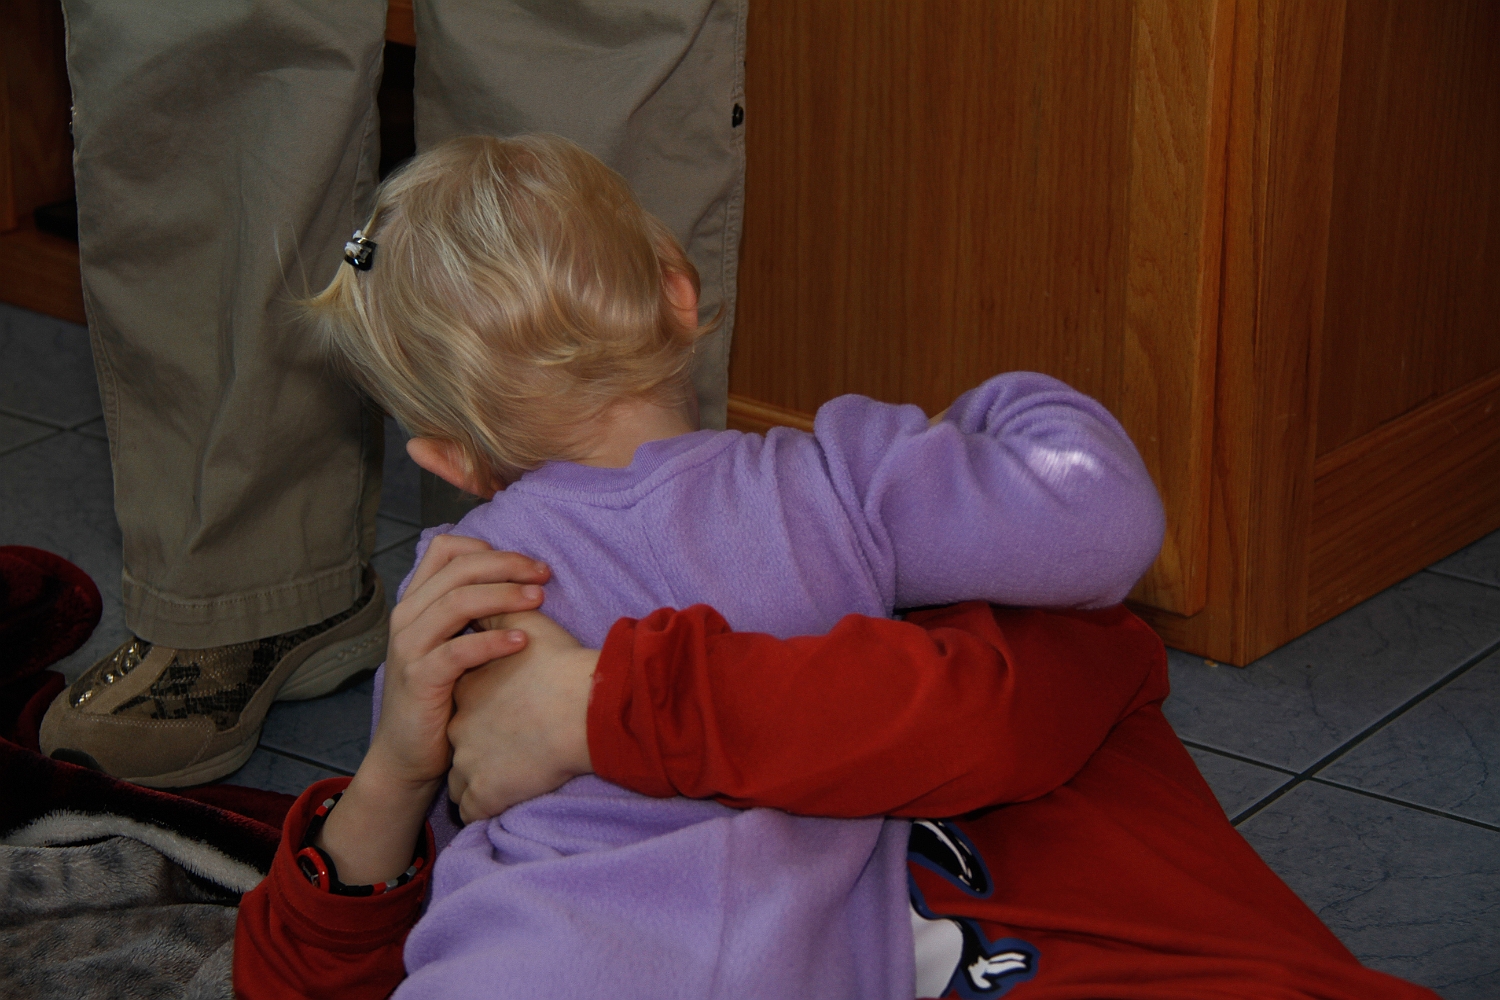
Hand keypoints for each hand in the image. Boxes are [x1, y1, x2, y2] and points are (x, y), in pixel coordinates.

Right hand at [317, 537, 549, 883]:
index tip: (527, 564)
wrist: (407, 754)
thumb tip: (520, 580)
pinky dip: (492, 642)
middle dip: (507, 566)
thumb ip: (471, 612)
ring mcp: (409, 648)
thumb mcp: (452, 643)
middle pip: (458, 569)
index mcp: (415, 602)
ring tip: (538, 600)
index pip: (445, 549)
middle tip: (544, 575)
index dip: (488, 549)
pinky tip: (522, 642)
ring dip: (503, 596)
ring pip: (456, 603)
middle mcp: (407, 617)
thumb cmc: (441, 695)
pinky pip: (457, 651)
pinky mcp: (419, 680)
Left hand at [448, 610, 598, 823]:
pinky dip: (482, 806)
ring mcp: (468, 764)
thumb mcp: (530, 625)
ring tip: (504, 774)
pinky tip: (500, 799)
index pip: (459, 700)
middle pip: (455, 741)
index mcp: (467, 690)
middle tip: (504, 744)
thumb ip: (502, 611)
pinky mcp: (483, 795)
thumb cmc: (563, 668)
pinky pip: (472, 808)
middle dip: (473, 744)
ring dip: (475, 779)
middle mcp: (458, 727)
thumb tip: (488, 600)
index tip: (500, 711)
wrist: (585, 710)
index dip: (480, 706)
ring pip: (459, 781)